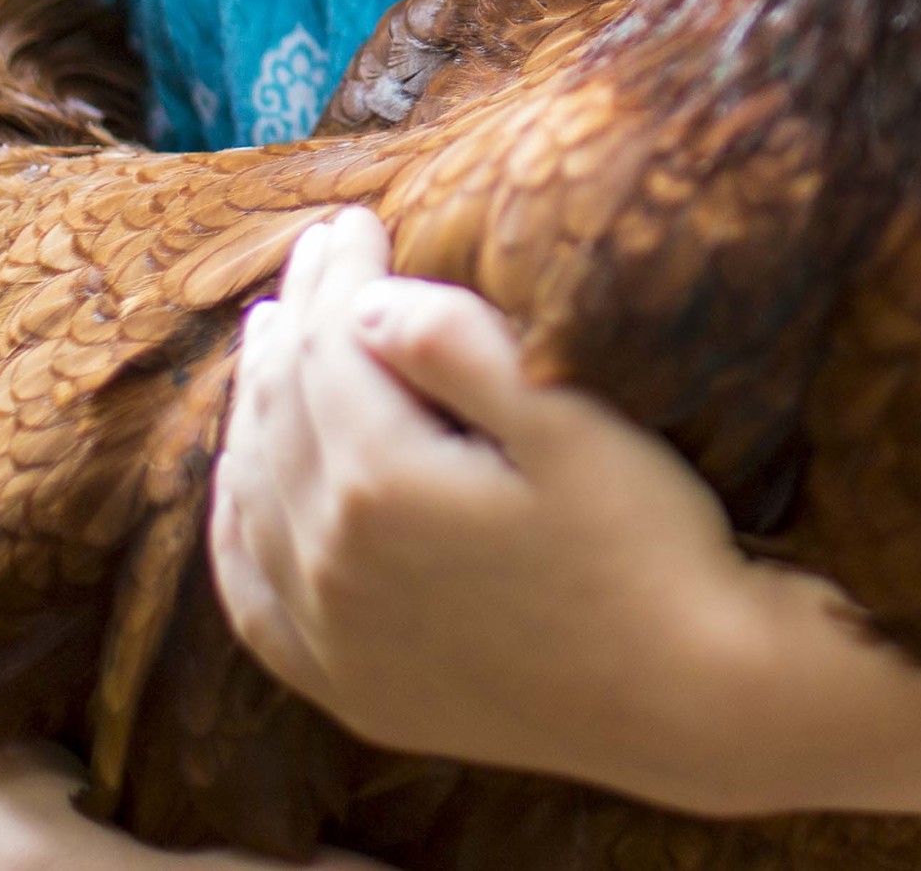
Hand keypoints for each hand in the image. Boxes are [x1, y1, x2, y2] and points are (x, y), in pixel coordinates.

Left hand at [209, 210, 787, 801]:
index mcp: (382, 482)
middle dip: (293, 323)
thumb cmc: (649, 546)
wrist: (684, 699)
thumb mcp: (574, 427)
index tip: (354, 220)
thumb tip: (371, 301)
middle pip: (281, 411)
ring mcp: (331, 632)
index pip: (331, 348)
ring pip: (252, 494)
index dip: (338, 274)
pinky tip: (245, 491)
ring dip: (255, 409)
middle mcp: (331, 560)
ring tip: (271, 347)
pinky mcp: (348, 685)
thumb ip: (465, 352)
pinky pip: (253, 595)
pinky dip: (236, 525)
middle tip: (313, 259)